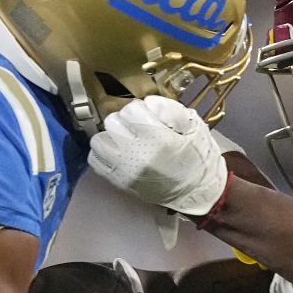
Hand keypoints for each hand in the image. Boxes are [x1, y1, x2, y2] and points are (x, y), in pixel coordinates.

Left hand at [88, 96, 227, 215]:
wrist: (197, 190)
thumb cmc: (197, 156)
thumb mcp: (193, 126)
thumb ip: (169, 109)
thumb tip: (146, 102)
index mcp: (158, 138)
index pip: (131, 109)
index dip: (140, 110)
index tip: (148, 118)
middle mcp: (138, 154)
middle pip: (112, 122)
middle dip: (124, 122)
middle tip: (137, 130)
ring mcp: (125, 170)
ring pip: (99, 140)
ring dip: (111, 137)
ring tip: (125, 141)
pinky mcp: (118, 182)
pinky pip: (95, 160)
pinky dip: (103, 154)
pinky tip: (118, 154)